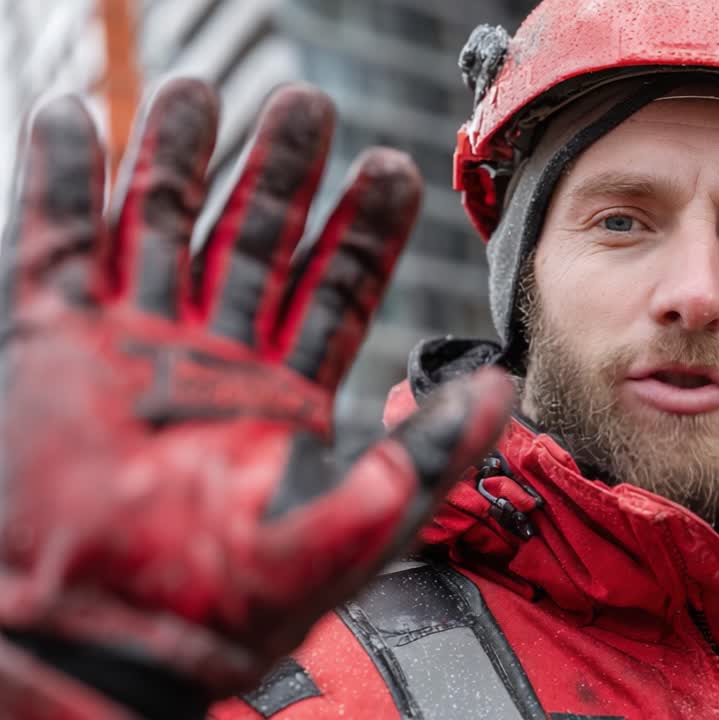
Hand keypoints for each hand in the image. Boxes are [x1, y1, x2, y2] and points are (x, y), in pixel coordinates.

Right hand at [0, 78, 511, 709]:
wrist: (111, 645)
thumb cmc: (234, 606)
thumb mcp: (362, 528)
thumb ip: (435, 452)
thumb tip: (504, 386)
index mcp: (286, 395)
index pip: (337, 289)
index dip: (363, 228)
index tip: (392, 167)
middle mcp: (214, 361)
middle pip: (256, 241)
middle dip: (283, 172)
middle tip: (308, 104)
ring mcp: (132, 346)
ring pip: (162, 226)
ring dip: (182, 158)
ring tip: (205, 90)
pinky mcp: (53, 347)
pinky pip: (57, 244)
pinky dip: (70, 181)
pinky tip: (85, 121)